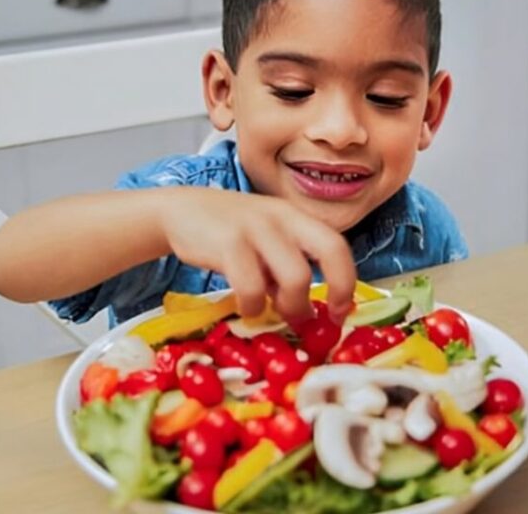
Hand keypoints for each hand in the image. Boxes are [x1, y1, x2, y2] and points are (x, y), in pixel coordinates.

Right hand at [160, 187, 355, 323]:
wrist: (180, 210)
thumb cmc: (229, 233)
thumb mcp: (265, 241)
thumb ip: (287, 268)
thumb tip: (307, 313)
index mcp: (297, 217)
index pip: (337, 245)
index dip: (347, 281)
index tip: (340, 311)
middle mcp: (284, 217)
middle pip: (331, 250)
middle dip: (335, 289)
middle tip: (316, 316)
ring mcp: (257, 228)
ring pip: (296, 276)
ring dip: (290, 305)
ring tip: (273, 311)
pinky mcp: (229, 243)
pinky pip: (253, 286)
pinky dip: (253, 305)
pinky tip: (246, 306)